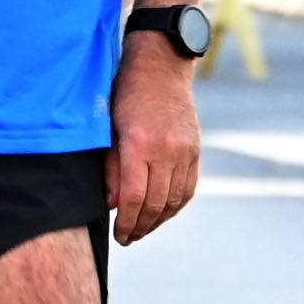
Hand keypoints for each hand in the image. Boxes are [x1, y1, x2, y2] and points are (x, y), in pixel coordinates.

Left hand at [109, 44, 201, 243]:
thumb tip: (113, 205)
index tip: (119, 235)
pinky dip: (176, 205)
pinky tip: (163, 212)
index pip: (133, 197)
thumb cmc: (124, 94)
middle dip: (141, 226)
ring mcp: (185, 150)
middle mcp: (166, 149)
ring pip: (175, 200)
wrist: (160, 66)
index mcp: (139, 144)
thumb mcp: (108, 128)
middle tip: (128, 238)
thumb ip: (110, 168)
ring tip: (144, 229)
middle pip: (156, 203)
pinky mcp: (195, 149)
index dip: (126, 222)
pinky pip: (189, 188)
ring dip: (159, 220)